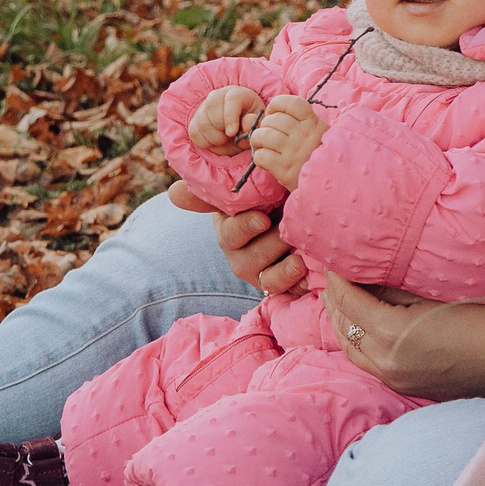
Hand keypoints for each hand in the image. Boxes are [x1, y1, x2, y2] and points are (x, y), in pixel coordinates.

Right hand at [166, 184, 306, 294]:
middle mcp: (241, 257)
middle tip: (288, 233)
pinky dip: (300, 284)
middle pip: (249, 261)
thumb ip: (211, 193)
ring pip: (268, 280)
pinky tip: (311, 275)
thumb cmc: (265, 199)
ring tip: (300, 259)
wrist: (292, 215)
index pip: (230, 234)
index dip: (245, 228)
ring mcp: (261, 274)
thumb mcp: (242, 193)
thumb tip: (173, 192)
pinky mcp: (282, 286)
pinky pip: (289, 293)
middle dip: (270, 247)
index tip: (263, 219)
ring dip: (283, 271)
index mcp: (229, 232)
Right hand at [188, 85, 262, 155]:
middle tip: (231, 137)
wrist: (239, 125)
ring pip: (202, 123)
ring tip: (225, 139)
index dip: (230, 116)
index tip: (232, 133)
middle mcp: (217, 96)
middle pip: (211, 110)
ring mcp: (204, 107)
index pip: (231, 99)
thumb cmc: (250, 123)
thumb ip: (255, 124)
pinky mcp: (195, 119)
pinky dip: (205, 142)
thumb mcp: (258, 123)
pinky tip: (216, 141)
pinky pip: (194, 132)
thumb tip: (247, 123)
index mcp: (236, 93)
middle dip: (221, 129)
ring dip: (214, 138)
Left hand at [247, 96, 324, 188]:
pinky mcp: (286, 171)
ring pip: (264, 135)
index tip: (273, 112)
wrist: (329, 186)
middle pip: (273, 119)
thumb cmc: (321, 159)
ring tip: (261, 146)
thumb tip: (276, 111)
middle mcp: (305, 136)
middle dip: (265, 125)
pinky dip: (259, 157)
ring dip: (258, 140)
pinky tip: (265, 161)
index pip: (292, 103)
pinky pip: (262, 155)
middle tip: (267, 134)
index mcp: (315, 124)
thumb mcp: (322, 135)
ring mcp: (295, 153)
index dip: (277, 104)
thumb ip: (305, 122)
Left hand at [323, 278, 484, 399]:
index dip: (337, 278)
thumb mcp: (432, 294)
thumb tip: (366, 276)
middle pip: (344, 327)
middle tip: (330, 276)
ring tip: (338, 299)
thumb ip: (393, 289)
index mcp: (393, 335)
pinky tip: (361, 326)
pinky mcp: (406, 387)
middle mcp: (387, 362)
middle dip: (334, 300)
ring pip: (351, 349)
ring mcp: (395, 379)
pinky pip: (368, 362)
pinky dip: (358, 341)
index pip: (349, 302)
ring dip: (342, 323)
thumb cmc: (482, 314)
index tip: (332, 259)